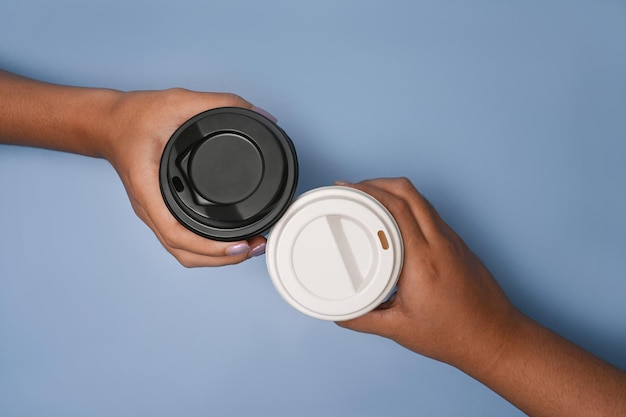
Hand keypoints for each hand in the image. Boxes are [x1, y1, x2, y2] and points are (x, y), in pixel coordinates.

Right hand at [103, 89, 268, 266]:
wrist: (109, 123)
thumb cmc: (135, 116)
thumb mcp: (178, 101)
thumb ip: (220, 103)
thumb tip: (261, 115)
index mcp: (149, 188)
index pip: (176, 233)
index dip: (209, 248)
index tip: (239, 245)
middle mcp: (150, 207)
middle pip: (184, 253)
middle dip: (221, 258)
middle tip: (255, 246)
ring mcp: (154, 212)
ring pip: (184, 251)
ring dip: (216, 257)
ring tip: (249, 247)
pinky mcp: (162, 210)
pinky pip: (183, 240)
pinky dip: (207, 247)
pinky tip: (228, 239)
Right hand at [335, 177, 518, 367]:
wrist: (496, 338)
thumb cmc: (454, 335)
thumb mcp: (399, 329)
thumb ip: (362, 319)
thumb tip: (338, 313)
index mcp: (421, 260)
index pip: (394, 209)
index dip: (368, 191)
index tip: (347, 188)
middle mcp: (439, 243)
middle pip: (408, 192)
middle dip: (377, 182)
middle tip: (354, 188)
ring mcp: (452, 241)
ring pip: (421, 200)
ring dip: (394, 191)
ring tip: (371, 198)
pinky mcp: (458, 244)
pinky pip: (430, 214)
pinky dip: (409, 206)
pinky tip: (395, 219)